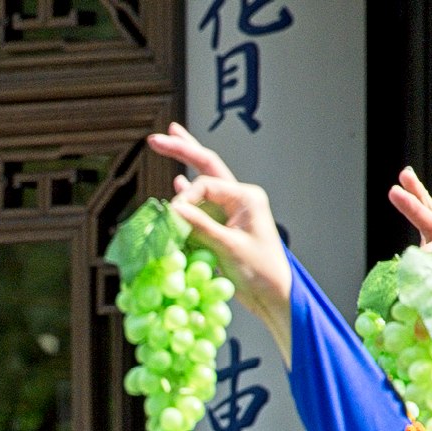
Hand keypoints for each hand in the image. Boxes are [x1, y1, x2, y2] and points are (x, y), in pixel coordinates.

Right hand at [147, 124, 292, 360]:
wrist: (273, 293)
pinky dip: (187, 195)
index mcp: (246, 197)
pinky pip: (202, 205)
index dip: (184, 197)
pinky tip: (175, 182)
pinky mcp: (223, 227)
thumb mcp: (229, 247)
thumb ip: (201, 225)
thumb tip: (172, 208)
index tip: (171, 217)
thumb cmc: (260, 271)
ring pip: (202, 183)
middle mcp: (239, 199)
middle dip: (183, 150)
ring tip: (166, 143)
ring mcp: (231, 212)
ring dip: (184, 165)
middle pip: (207, 167)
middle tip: (158, 136)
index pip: (205, 184)